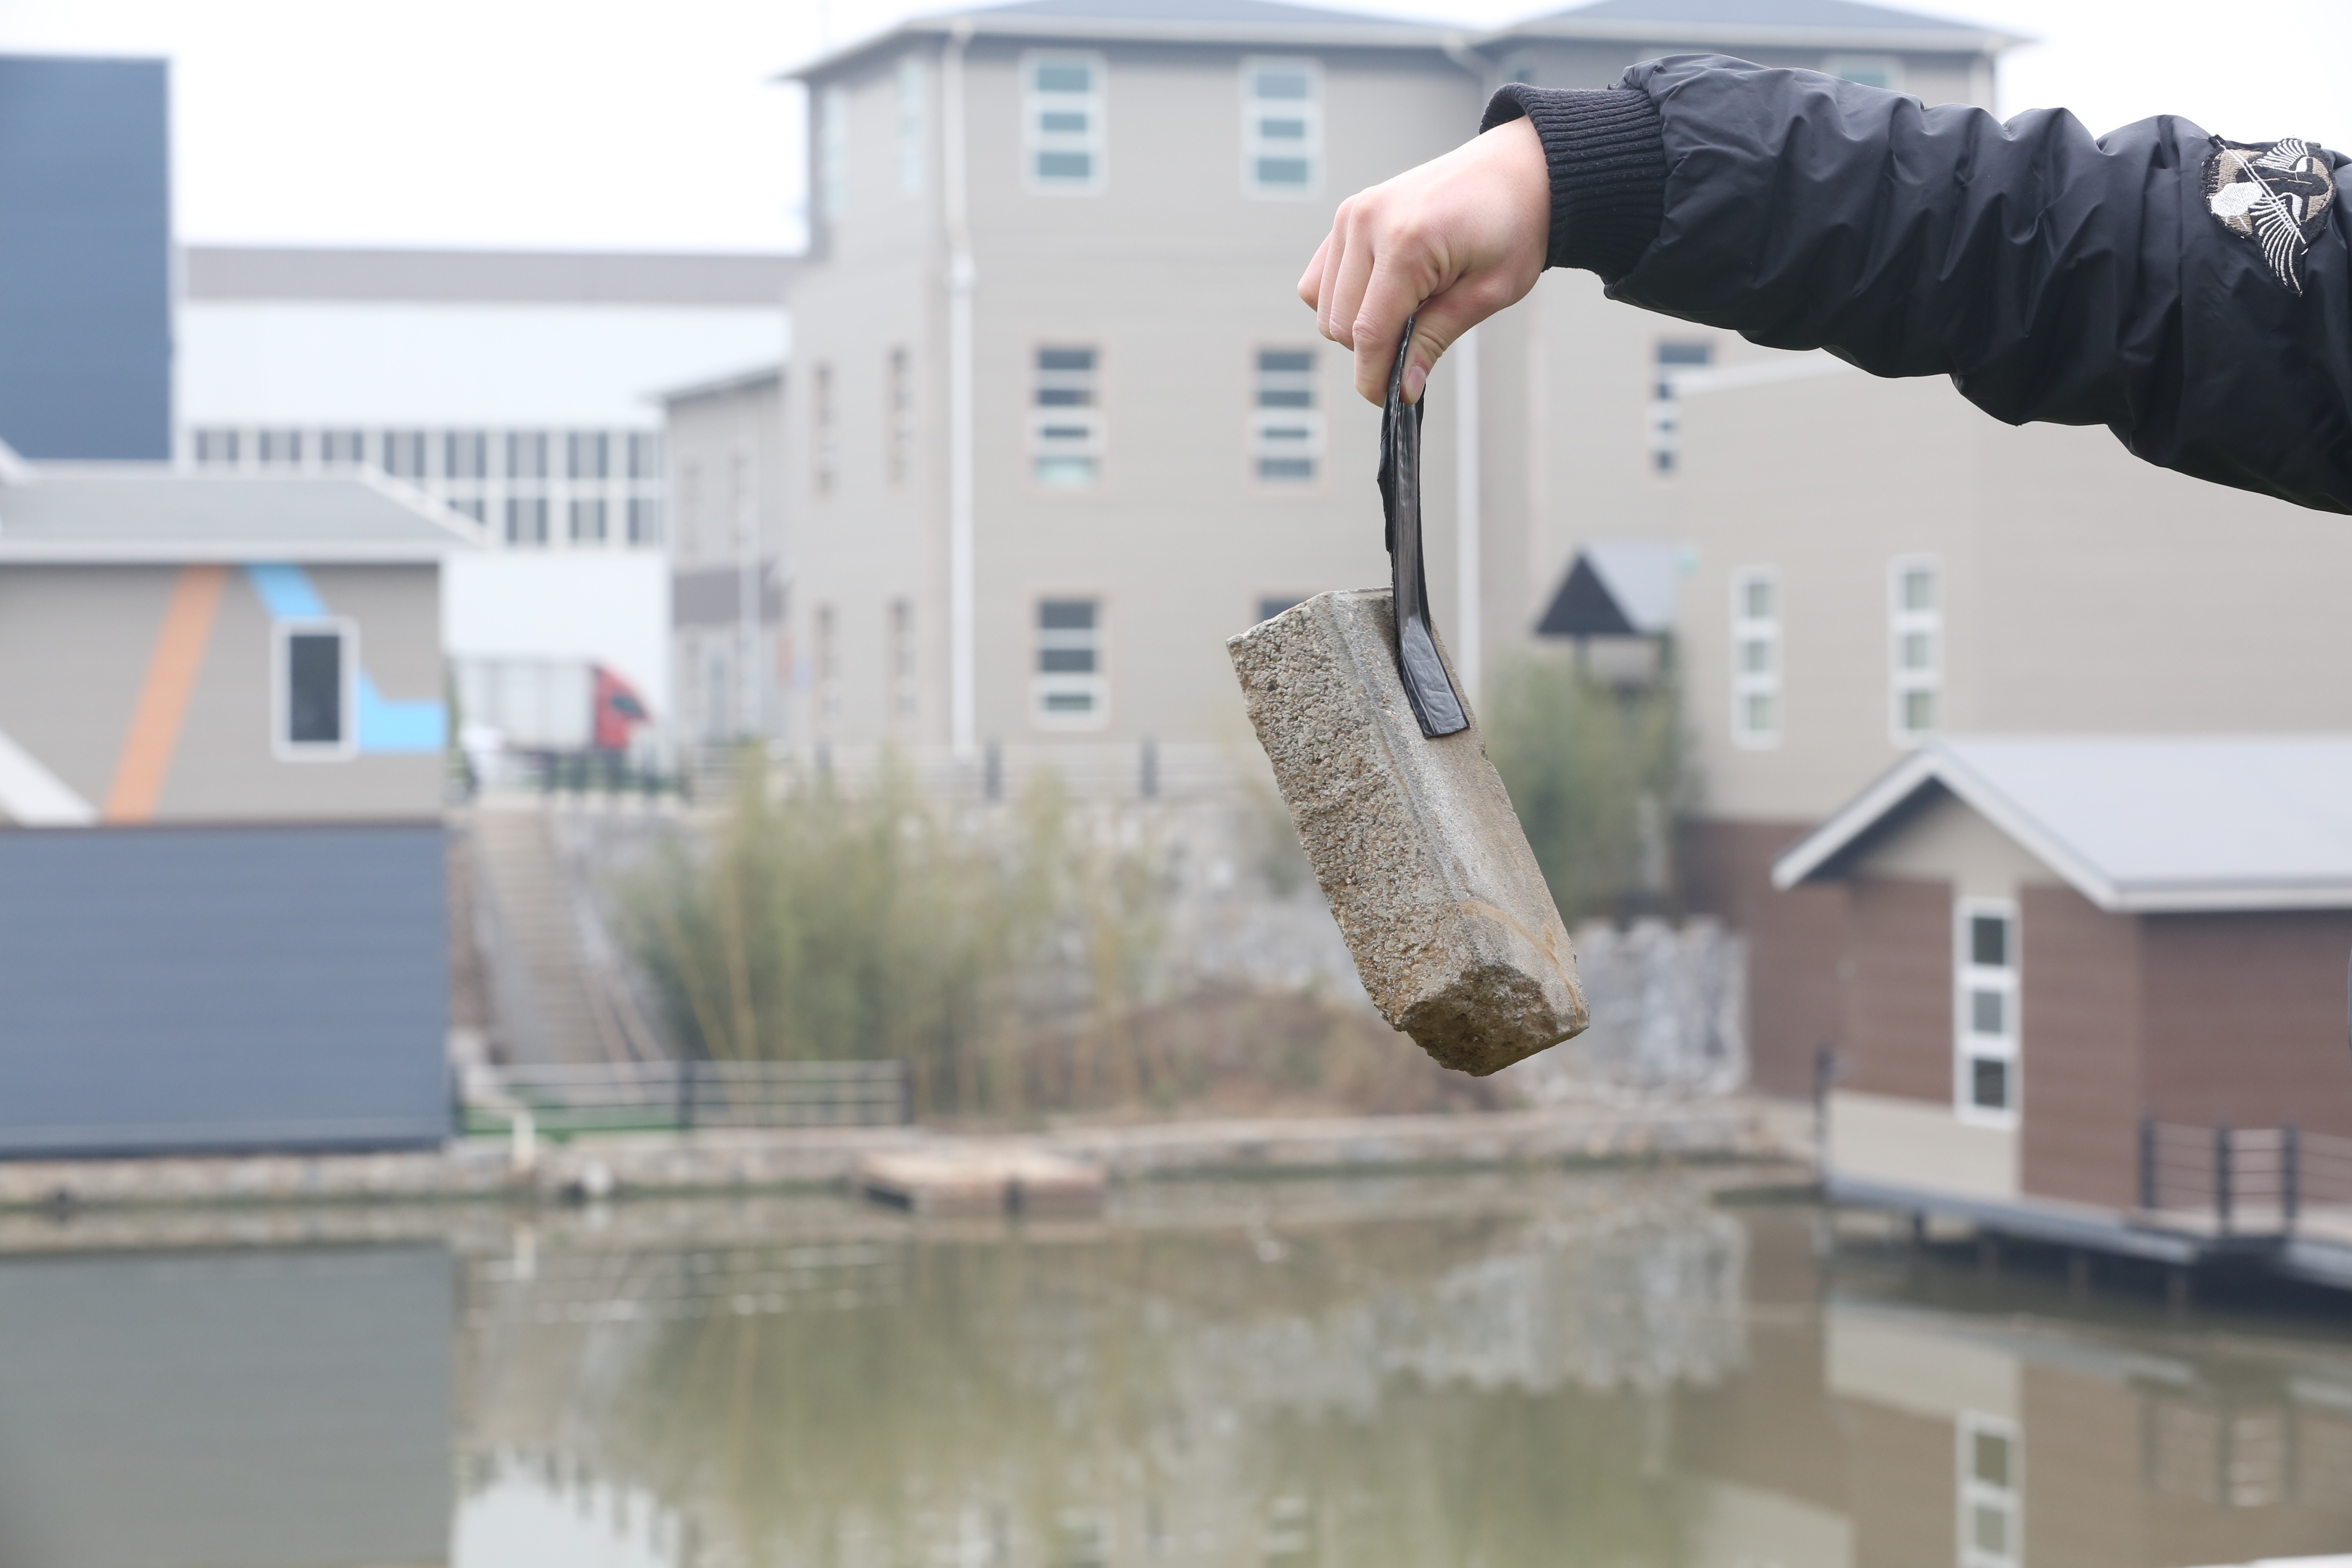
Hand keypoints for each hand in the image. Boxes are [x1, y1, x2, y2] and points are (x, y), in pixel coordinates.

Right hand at [1297, 115, 1549, 404]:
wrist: (1518, 170)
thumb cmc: (1513, 227)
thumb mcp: (1489, 293)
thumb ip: (1437, 338)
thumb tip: (1403, 388)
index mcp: (1406, 242)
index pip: (1369, 333)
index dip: (1374, 377)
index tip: (1390, 401)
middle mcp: (1367, 223)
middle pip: (1339, 324)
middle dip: (1371, 351)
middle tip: (1415, 348)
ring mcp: (1351, 215)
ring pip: (1323, 305)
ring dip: (1355, 325)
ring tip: (1407, 313)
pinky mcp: (1347, 215)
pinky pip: (1320, 278)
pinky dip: (1343, 299)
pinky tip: (1383, 296)